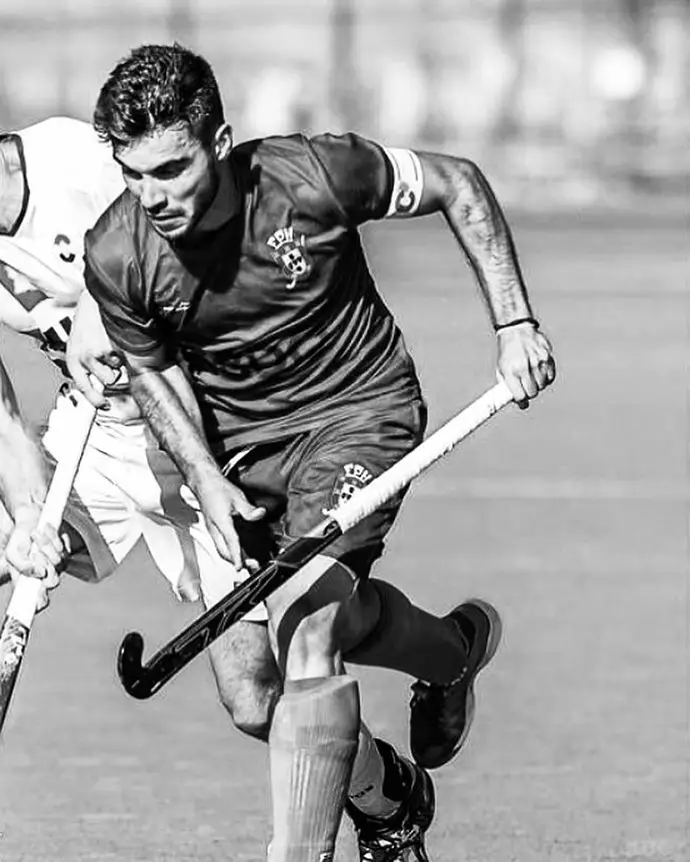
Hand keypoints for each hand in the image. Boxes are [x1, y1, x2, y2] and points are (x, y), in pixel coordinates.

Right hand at [2, 508, 69, 610]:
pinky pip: (63, 547)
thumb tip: (39, 573)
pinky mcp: (66, 552)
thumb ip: (21, 566)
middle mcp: (45, 577)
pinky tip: (44, 531)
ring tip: (35, 535)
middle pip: (53, 582)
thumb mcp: (12, 554)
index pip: (37, 601)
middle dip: (43, 564)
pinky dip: (52, 537)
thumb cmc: (19, 542)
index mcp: (29, 583)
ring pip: (58, 561)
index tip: (37, 601)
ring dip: (45, 544)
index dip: (38, 603)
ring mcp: (57, 566)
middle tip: (34, 552)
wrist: (30, 523)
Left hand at [66, 290, 123, 408]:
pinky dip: (125, 350)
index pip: (84, 387)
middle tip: (112, 355)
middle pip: (108, 380)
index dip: (95, 399)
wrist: (100, 297)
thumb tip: (103, 383)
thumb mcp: (82, 342)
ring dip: (120, 360)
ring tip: (114, 342)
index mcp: (74, 358)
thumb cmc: (92, 319)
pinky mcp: (111, 347)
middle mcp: (83, 358)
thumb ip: (90, 362)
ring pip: (119, 369)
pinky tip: (117, 337)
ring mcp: (97, 352)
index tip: (103, 405)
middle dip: (113, 371)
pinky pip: (125, 358)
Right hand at [197, 476, 266, 570]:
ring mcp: (211, 529)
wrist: (204, 482)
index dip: (236, 556)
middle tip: (250, 565)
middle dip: (235, 561)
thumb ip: (249, 509)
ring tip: (245, 562)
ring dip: (231, 557)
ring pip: (220, 549)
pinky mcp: (212, 528)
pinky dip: (228, 550)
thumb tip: (260, 514)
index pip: (230, 542)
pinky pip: (219, 544)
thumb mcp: (237, 497)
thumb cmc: (217, 488)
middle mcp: (214, 528)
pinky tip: (236, 550)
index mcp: (220, 521)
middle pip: (223, 551)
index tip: (240, 567)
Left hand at [497, 322, 555, 407]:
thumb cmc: (507, 353)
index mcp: (512, 371)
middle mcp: (526, 367)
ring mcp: (539, 362)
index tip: (522, 402)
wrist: (516, 330)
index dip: (521, 401)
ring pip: (543, 385)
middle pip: (533, 393)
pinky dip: (546, 378)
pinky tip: (540, 372)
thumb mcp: (501, 369)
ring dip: (538, 385)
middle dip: (529, 393)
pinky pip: (551, 377)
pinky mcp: (548, 357)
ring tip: (531, 376)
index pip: (521, 396)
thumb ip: (508, 386)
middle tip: (526, 389)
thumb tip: (517, 402)